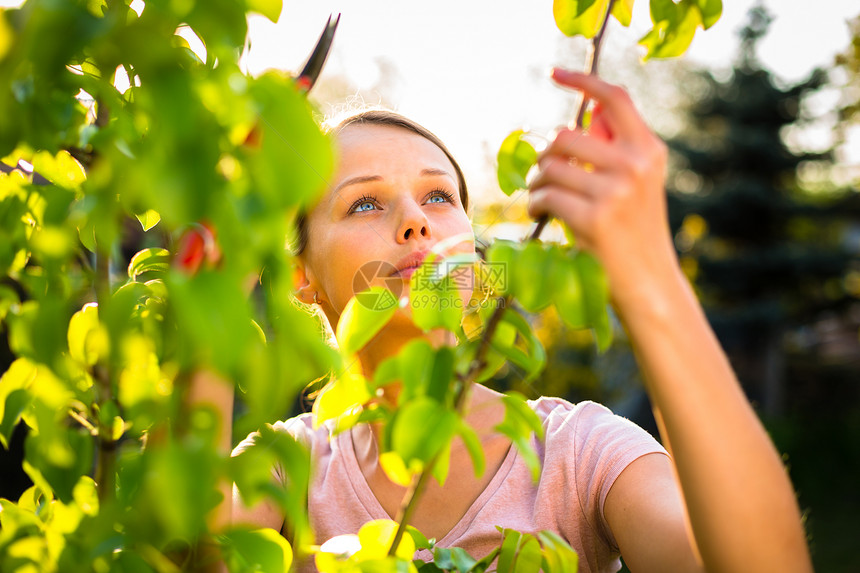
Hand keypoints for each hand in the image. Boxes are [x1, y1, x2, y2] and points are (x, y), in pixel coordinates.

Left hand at [528, 68, 680, 312]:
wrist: (651, 283)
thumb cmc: (636, 233)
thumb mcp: (638, 184)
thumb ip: (615, 150)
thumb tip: (586, 114)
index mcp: (649, 151)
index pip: (615, 99)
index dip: (582, 81)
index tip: (555, 74)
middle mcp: (635, 164)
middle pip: (567, 134)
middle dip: (546, 155)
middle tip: (543, 176)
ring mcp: (616, 191)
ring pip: (550, 165)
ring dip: (536, 182)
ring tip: (541, 199)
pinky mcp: (594, 218)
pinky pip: (545, 196)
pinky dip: (536, 205)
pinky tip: (541, 216)